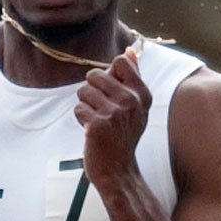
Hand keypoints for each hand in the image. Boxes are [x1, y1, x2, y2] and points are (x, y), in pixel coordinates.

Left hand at [74, 47, 151, 187]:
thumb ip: (132, 77)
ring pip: (83, 90)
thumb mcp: (136, 106)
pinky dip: (81, 118)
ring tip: (97, 120)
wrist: (118, 170)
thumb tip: (130, 50)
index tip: (111, 93)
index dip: (108, 74)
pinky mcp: (98, 125)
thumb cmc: (123, 135)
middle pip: (95, 74)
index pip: (120, 62)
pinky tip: (91, 131)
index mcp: (142, 94)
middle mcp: (131, 101)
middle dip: (91, 91)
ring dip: (85, 105)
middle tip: (101, 110)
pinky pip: (78, 108)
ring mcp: (115, 113)